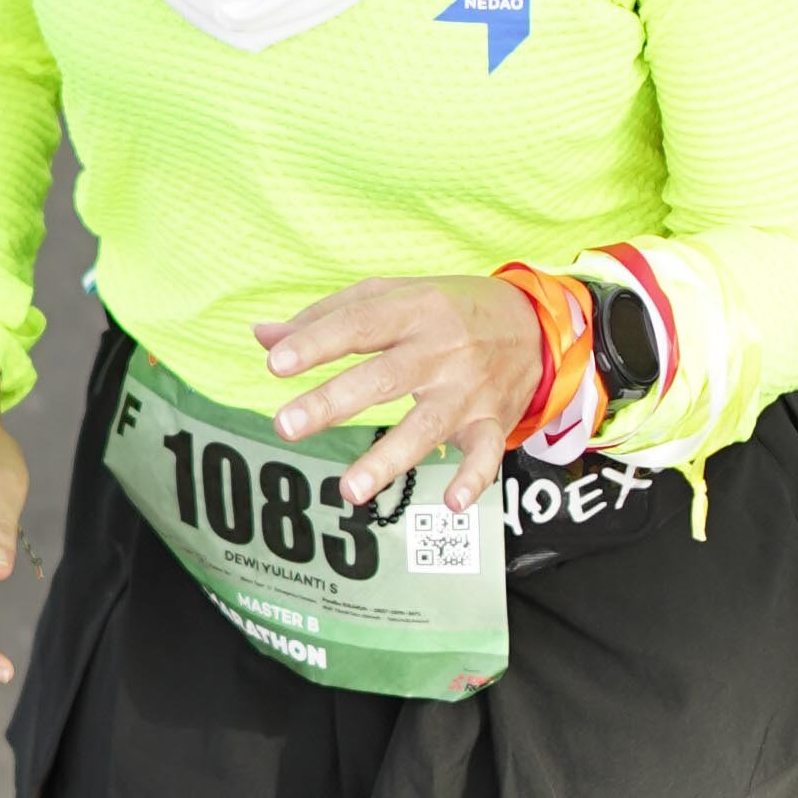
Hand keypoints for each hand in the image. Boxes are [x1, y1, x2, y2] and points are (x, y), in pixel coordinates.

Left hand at [253, 274, 542, 517]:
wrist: (536, 325)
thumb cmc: (450, 309)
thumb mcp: (395, 295)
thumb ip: (328, 317)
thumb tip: (262, 335)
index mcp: (415, 310)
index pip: (360, 325)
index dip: (317, 343)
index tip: (275, 363)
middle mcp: (442, 350)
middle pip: (383, 378)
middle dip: (333, 403)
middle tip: (285, 426)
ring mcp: (468, 390)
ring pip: (426, 426)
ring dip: (388, 459)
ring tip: (348, 490)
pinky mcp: (492, 422)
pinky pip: (485, 455)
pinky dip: (472, 480)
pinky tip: (451, 503)